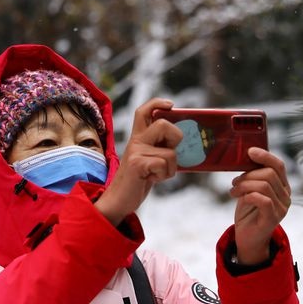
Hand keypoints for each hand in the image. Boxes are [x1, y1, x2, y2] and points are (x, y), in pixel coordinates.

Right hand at [95, 98, 182, 224]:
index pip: (143, 111)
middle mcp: (136, 140)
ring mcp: (136, 151)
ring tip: (157, 174)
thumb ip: (160, 148)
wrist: (120, 200)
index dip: (157, 103)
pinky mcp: (137, 164)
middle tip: (169, 151)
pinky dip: (164, 175)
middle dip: (176, 138)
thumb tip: (182, 140)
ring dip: (171, 168)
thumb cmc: (139, 180)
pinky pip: (164, 165)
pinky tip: (152, 179)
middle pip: (163, 124)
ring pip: (170, 152)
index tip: (171, 105)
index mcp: (139, 137)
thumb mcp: (150, 159)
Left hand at [230, 148, 291, 264]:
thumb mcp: (250, 190)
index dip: (265, 156)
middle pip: (269, 174)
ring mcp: (281, 208)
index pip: (279, 165)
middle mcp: (286, 196)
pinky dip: (247, 196)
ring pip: (264, 185)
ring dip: (244, 185)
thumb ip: (253, 177)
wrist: (247, 239)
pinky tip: (239, 199)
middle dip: (248, 175)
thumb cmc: (248, 213)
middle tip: (235, 183)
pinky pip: (263, 199)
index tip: (249, 152)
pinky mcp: (273, 218)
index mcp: (282, 187)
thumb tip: (245, 158)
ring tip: (233, 191)